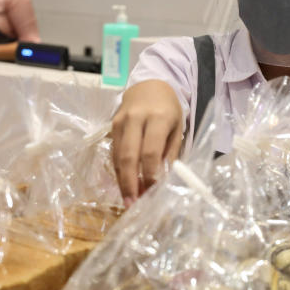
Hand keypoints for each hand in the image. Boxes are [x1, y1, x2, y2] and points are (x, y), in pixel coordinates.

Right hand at [110, 80, 183, 206]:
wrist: (149, 85)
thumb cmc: (168, 109)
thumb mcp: (177, 128)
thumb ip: (169, 154)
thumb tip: (162, 182)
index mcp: (158, 118)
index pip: (150, 151)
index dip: (149, 174)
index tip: (151, 193)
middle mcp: (136, 118)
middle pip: (129, 155)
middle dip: (130, 183)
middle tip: (132, 204)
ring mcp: (120, 121)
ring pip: (118, 156)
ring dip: (122, 180)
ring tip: (129, 200)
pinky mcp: (112, 125)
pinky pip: (114, 152)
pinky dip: (119, 170)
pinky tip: (125, 184)